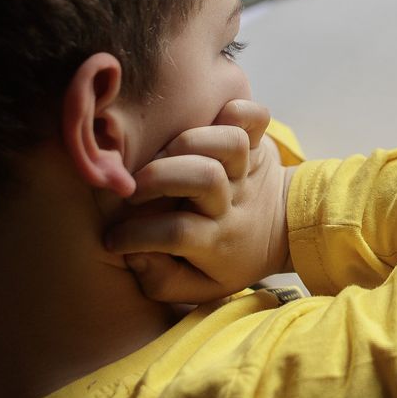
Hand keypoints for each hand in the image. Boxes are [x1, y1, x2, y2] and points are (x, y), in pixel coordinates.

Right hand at [104, 100, 292, 303]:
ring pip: (229, 143)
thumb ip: (162, 280)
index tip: (112, 239)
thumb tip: (132, 255)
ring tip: (166, 154)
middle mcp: (234, 202)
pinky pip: (255, 118)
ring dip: (191, 141)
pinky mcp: (258, 144)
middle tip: (133, 188)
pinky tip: (211, 120)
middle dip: (159, 177)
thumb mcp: (199, 287)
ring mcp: (247, 170)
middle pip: (204, 178)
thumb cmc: (228, 259)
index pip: (176, 234)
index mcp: (217, 241)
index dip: (136, 235)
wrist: (284, 231)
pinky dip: (236, 111)